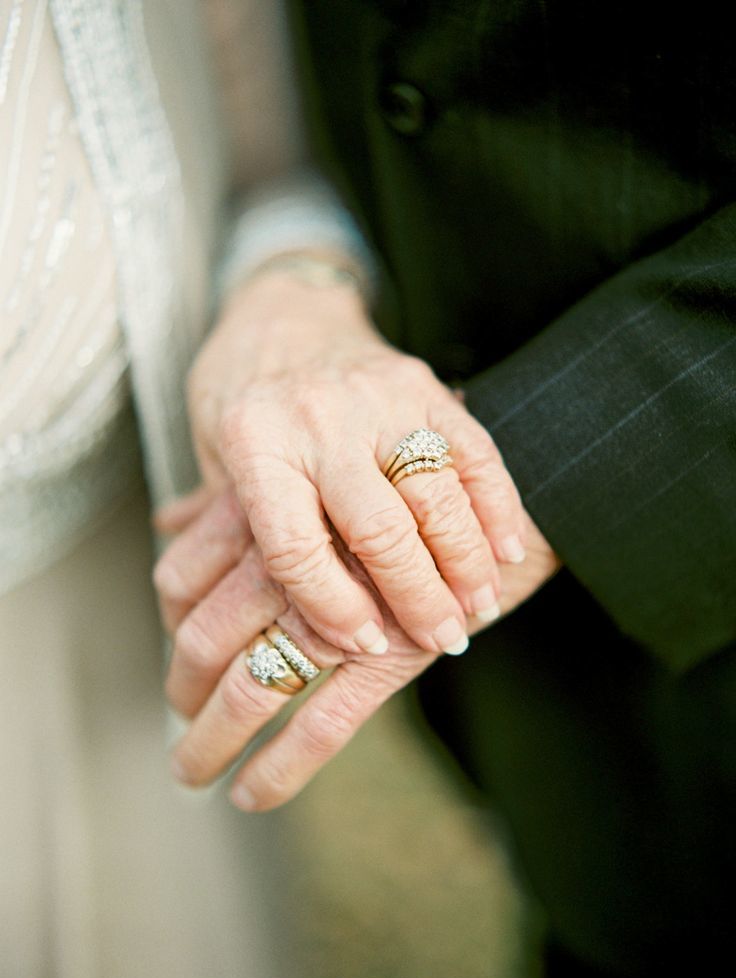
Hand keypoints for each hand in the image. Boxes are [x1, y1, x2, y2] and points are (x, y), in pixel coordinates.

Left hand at [154, 488, 559, 810]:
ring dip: (223, 738)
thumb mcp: (321, 457)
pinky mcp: (403, 641)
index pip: (184, 575)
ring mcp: (349, 596)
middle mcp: (298, 536)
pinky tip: (254, 791)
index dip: (168, 632)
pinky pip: (332, 716)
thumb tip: (171, 519)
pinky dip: (286, 761)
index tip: (172, 671)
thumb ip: (242, 491)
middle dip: (186, 695)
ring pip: (261, 679)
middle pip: (211, 634)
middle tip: (177, 737)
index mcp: (272, 473)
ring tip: (200, 774)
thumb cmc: (418, 459)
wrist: (544, 469)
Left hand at [172, 259, 527, 658]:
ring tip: (480, 607)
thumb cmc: (242, 393)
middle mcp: (318, 419)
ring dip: (466, 559)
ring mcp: (377, 397)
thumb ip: (221, 529)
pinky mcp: (423, 384)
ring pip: (436, 492)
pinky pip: (473, 450)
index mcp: (255, 443)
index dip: (332, 607)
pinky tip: (506, 549)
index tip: (365, 643)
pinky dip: (496, 505)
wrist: (285, 309)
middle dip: (418, 597)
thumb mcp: (213, 455)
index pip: (295, 547)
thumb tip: (195, 614)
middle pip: (378, 528)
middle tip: (445, 639)